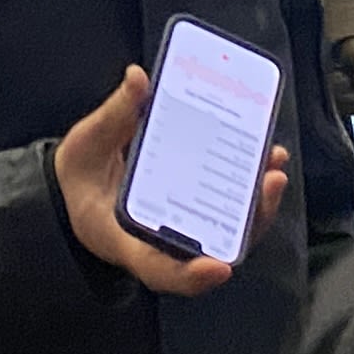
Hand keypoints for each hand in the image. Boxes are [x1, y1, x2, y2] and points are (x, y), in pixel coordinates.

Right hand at [54, 65, 285, 297]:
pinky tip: (263, 155)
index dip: (190, 275)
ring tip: (274, 160)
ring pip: (230, 231)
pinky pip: (229, 209)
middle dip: (249, 219)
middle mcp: (162, 243)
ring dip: (259, 200)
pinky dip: (249, 187)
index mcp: (126, 240)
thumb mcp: (86, 146)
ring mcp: (184, 231)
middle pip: (214, 251)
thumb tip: (138, 78)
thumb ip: (113, 117)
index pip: (160, 268)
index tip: (217, 268)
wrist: (79, 187)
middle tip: (270, 180)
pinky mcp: (196, 213)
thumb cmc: (81, 175)